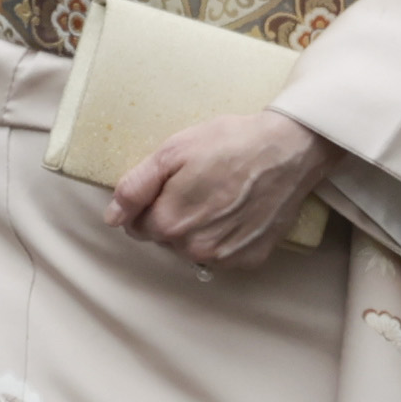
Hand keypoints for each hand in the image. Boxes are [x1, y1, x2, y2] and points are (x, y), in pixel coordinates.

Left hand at [109, 110, 330, 270]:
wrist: (288, 149)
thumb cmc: (229, 144)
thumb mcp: (172, 152)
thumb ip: (135, 187)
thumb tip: (112, 217)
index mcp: (169, 224)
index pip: (137, 227)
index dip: (148, 204)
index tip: (169, 184)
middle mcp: (195, 249)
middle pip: (166, 239)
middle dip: (173, 215)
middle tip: (198, 184)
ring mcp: (225, 257)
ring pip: (193, 248)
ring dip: (198, 228)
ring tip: (219, 195)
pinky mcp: (251, 258)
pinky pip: (224, 253)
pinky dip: (225, 236)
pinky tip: (237, 211)